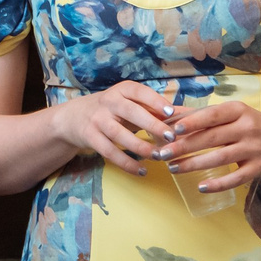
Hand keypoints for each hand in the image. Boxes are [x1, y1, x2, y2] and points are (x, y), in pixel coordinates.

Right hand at [51, 80, 175, 175]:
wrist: (73, 118)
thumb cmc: (112, 110)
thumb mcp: (128, 103)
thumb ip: (153, 109)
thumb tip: (186, 116)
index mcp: (121, 90)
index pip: (139, 92)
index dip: (155, 101)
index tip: (170, 112)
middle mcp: (108, 102)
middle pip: (131, 112)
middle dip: (152, 124)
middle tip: (170, 137)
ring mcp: (98, 120)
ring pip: (120, 135)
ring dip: (141, 147)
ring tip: (159, 156)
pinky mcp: (90, 137)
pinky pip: (110, 153)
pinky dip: (127, 163)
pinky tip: (142, 170)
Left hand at [162, 100, 260, 193]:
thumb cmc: (255, 125)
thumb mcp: (235, 114)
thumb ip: (204, 115)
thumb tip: (170, 113)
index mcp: (239, 111)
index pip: (212, 115)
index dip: (192, 122)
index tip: (171, 129)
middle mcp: (247, 128)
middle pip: (211, 138)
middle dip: (184, 146)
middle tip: (162, 153)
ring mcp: (254, 149)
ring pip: (220, 158)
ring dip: (194, 165)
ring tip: (173, 168)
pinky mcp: (260, 168)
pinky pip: (235, 178)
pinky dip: (218, 184)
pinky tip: (201, 187)